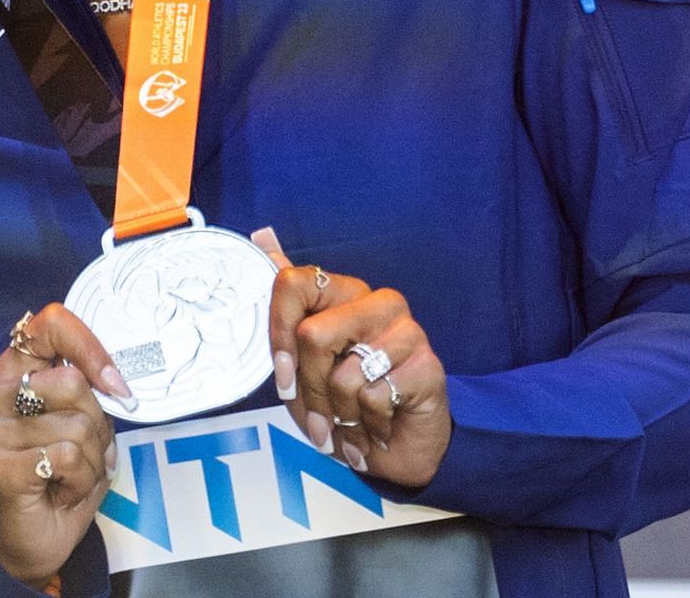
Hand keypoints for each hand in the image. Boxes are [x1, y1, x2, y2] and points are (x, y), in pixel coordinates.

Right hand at [0, 303, 135, 588]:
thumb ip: (88, 390)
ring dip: (92, 461)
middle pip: (73, 381)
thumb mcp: (81, 423)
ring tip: (70, 478)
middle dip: (98, 425)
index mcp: (13, 373)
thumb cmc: (60, 478)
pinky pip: (68, 457)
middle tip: (85, 456)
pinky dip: (81, 481)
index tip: (115, 384)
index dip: (89, 348)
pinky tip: (59, 493)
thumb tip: (115, 383)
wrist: (35, 542)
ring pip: (77, 425)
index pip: (50, 324)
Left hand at [251, 227, 451, 490]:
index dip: (278, 335)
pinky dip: (369, 425)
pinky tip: (380, 426)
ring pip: (343, 374)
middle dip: (310, 391)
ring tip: (354, 422)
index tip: (284, 377)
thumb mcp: (302, 366)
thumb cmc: (347, 406)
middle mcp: (376, 301)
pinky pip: (373, 396)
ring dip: (341, 415)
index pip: (292, 283)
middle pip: (312, 335)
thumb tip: (261, 237)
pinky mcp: (427, 363)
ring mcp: (406, 329)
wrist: (398, 451)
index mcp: (343, 294)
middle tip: (321, 420)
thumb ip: (286, 307)